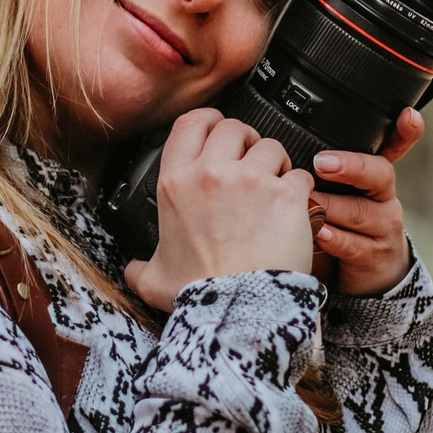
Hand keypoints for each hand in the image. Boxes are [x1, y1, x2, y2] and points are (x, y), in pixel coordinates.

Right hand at [125, 108, 316, 310]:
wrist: (238, 311)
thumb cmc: (199, 294)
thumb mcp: (154, 278)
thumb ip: (140, 267)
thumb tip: (132, 269)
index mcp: (176, 184)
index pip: (190, 123)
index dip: (207, 121)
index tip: (216, 129)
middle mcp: (211, 174)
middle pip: (233, 127)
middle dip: (244, 140)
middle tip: (250, 160)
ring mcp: (251, 181)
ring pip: (270, 146)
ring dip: (274, 162)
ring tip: (274, 185)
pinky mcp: (286, 194)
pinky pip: (299, 174)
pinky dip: (300, 187)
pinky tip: (294, 205)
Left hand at [309, 107, 424, 296]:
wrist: (364, 275)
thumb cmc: (340, 225)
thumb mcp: (334, 194)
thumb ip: (318, 174)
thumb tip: (278, 148)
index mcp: (373, 176)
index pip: (394, 147)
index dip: (404, 131)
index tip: (408, 115)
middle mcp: (383, 197)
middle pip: (379, 174)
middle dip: (351, 167)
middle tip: (321, 163)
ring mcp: (383, 227)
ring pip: (360, 212)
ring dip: (330, 207)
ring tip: (307, 202)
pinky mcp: (374, 256)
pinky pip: (355, 245)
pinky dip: (334, 239)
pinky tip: (318, 234)